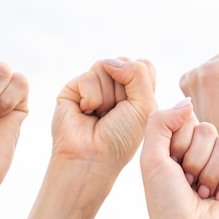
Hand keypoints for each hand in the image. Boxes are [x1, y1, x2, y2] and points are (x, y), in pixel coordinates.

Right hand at [52, 58, 156, 173]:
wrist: (92, 156)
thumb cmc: (121, 138)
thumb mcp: (144, 106)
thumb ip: (138, 74)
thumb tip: (109, 62)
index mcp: (135, 92)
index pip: (143, 65)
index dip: (140, 81)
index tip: (135, 108)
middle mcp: (114, 87)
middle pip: (124, 62)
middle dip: (124, 89)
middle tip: (116, 113)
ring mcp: (93, 86)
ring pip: (106, 66)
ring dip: (107, 96)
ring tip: (100, 115)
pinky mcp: (73, 88)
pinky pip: (88, 76)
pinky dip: (91, 98)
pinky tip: (85, 113)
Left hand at [141, 98, 218, 218]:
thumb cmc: (168, 205)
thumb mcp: (151, 161)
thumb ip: (159, 122)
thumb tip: (188, 100)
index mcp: (177, 146)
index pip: (186, 119)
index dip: (179, 143)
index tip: (171, 167)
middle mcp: (200, 152)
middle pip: (207, 129)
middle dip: (196, 161)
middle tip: (188, 184)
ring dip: (212, 174)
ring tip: (203, 194)